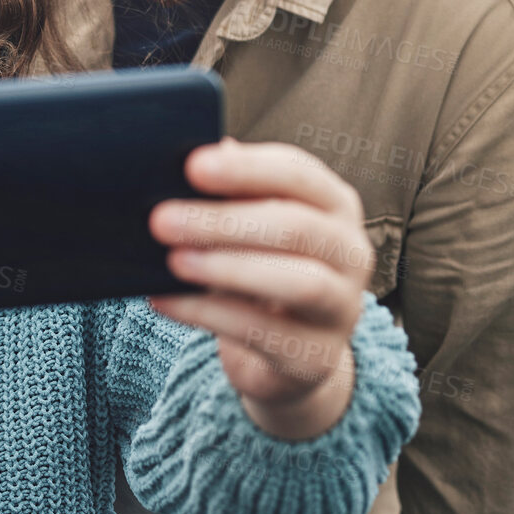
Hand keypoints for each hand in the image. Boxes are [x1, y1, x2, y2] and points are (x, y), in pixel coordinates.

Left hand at [147, 139, 373, 440]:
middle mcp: (351, 251)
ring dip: (228, 268)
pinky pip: (264, 332)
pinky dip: (208, 313)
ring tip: (173, 260)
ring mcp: (342, 307)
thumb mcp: (250, 225)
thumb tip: (183, 158)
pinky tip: (165, 300)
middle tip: (162, 219)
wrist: (292, 352)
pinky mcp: (317, 355)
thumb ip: (228, 192)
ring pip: (298, 282)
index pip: (298, 173)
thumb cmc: (265, 266)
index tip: (192, 166)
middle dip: (224, 221)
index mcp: (333, 204)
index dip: (246, 169)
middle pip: (296, 226)